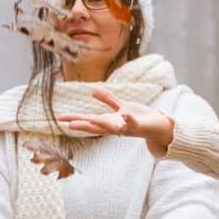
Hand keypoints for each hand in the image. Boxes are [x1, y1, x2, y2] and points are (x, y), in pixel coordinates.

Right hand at [60, 88, 174, 156]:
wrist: (158, 127)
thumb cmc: (139, 118)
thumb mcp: (121, 106)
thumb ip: (108, 99)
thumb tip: (92, 90)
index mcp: (109, 122)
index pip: (89, 121)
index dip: (75, 119)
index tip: (60, 119)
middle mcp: (115, 127)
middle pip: (96, 126)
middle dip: (83, 125)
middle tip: (68, 125)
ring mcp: (125, 128)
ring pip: (111, 127)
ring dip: (101, 124)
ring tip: (90, 120)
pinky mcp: (137, 126)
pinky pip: (132, 122)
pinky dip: (128, 119)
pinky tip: (124, 114)